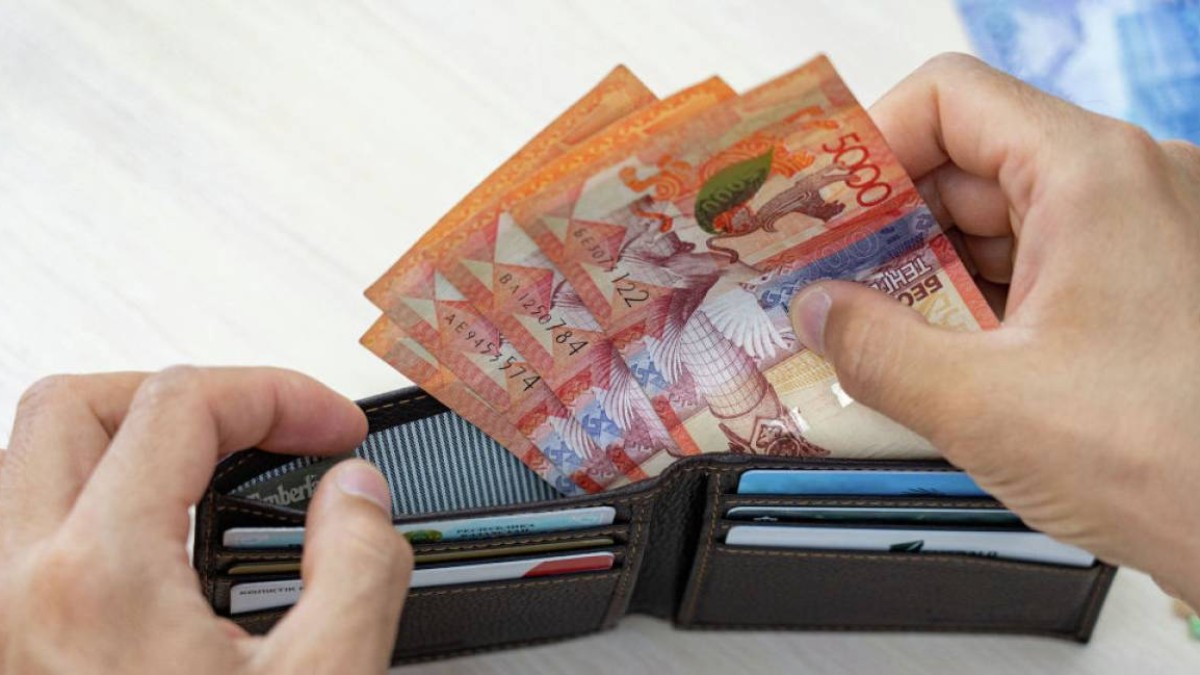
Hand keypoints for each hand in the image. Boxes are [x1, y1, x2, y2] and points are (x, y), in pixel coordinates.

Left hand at [0, 367, 413, 673]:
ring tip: (210, 467)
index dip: (279, 394)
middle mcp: (23, 586)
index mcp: (100, 578)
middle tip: (264, 431)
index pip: (180, 404)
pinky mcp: (15, 648)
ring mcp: (6, 618)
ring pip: (33, 461)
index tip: (332, 428)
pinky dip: (97, 501)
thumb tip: (356, 497)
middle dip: (188, 396)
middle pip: (75, 405)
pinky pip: (30, 528)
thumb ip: (357, 571)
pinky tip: (160, 538)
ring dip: (126, 440)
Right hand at [790, 54, 1199, 604]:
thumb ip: (875, 350)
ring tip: (875, 333)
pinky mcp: (1153, 288)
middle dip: (889, 225)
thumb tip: (815, 312)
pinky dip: (984, 303)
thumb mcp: (984, 406)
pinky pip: (1044, 267)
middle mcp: (1131, 185)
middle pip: (971, 162)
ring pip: (1005, 221)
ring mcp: (1148, 235)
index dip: (869, 145)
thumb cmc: (1177, 459)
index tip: (822, 207)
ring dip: (933, 273)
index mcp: (1093, 175)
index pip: (950, 99)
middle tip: (827, 281)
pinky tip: (942, 359)